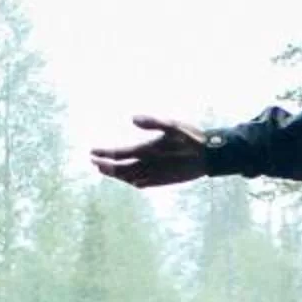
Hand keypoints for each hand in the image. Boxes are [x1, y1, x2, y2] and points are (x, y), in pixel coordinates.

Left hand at [91, 116, 208, 187]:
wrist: (210, 157)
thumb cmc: (191, 138)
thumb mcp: (173, 124)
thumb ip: (152, 121)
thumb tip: (132, 118)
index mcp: (148, 151)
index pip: (119, 154)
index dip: (104, 153)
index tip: (92, 152)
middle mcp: (149, 166)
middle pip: (120, 169)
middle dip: (105, 166)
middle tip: (93, 162)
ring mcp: (155, 176)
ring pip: (129, 178)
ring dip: (115, 175)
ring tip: (105, 170)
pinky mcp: (163, 181)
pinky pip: (141, 184)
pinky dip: (130, 181)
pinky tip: (129, 179)